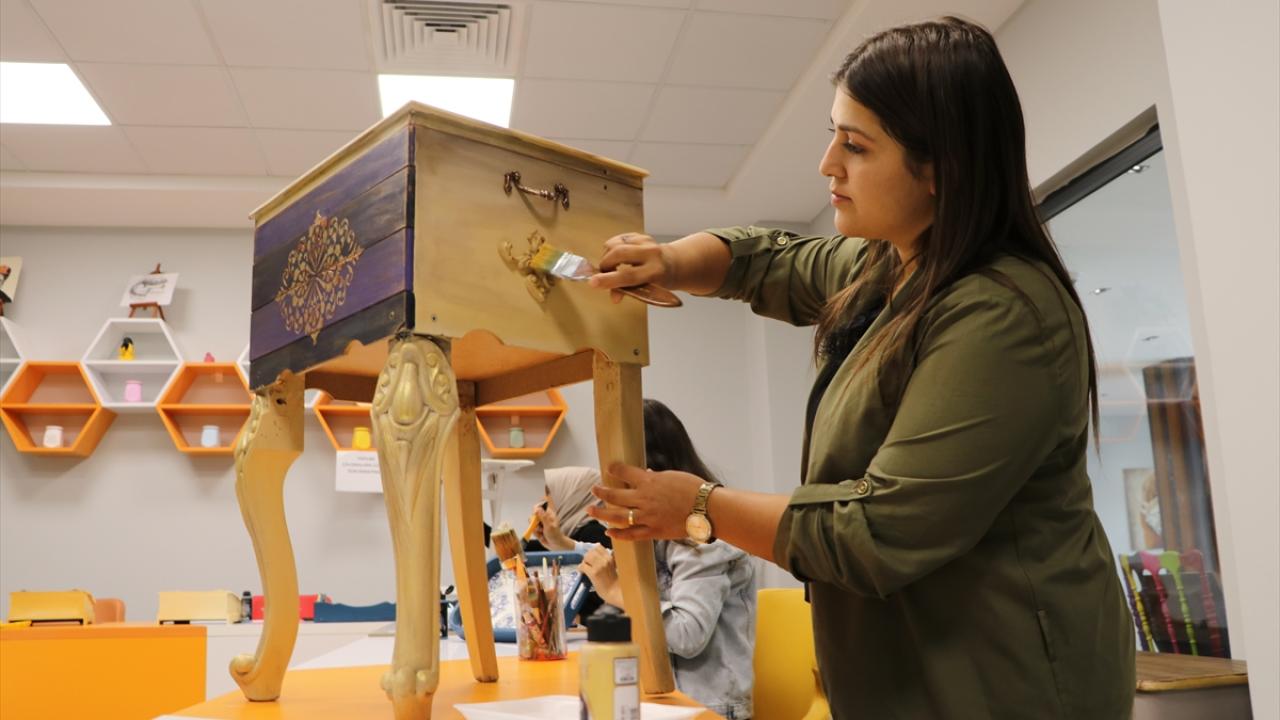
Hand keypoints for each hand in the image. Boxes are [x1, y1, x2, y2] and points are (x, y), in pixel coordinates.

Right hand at [532, 501, 573, 550]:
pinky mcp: (537, 529)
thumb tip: (538, 508)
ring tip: (543, 532)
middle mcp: (543, 517)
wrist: (555, 545)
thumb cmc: (555, 535)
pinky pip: (532, 529)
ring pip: (532, 523)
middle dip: (535, 522)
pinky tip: (541, 535)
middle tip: (541, 526)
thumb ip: (543, 517)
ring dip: (536, 529)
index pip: (539, 506)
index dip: (535, 509)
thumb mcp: (549, 526)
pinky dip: (536, 533)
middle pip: (533, 515)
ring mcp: (540, 523)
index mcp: (548, 513)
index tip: (535, 514)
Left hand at [579, 544, 623, 607]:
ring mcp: (599, 566)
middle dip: (587, 556)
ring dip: (584, 562)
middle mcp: (605, 560)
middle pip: (591, 551)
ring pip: (586, 557)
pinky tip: (582, 572)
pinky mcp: (593, 573)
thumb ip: (608, 559)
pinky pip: (582, 566)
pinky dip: (580, 569)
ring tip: (585, 567)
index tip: (591, 557)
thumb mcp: (614, 566)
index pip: (598, 547)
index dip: (593, 551)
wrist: (615, 593)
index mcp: (610, 557)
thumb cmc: (615, 582)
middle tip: (587, 563)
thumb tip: (601, 554)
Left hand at [586, 463, 702, 541]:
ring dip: (602, 513)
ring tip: (591, 510)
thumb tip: (648, 475)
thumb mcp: (673, 476)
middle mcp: (644, 499)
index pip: (625, 473)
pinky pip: (631, 534)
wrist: (707, 509)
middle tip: (593, 490)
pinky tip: (608, 532)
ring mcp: (647, 517)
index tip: (609, 468)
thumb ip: (657, 478)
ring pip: (618, 516)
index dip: (614, 469)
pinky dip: (618, 534)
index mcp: (649, 481)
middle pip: (615, 496)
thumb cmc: (694, 489)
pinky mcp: (654, 531)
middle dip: (602, 492)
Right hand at [588, 233, 672, 303]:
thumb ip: (628, 291)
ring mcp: (646, 241)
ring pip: (615, 244)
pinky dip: (611, 249)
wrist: (673, 264)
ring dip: (607, 256)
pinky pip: (617, 240)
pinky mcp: (640, 235)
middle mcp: (652, 253)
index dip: (609, 279)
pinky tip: (616, 257)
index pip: (628, 276)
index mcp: (655, 271)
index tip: (593, 282)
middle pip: (619, 253)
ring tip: (611, 266)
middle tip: (603, 274)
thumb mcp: (646, 290)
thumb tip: (614, 297)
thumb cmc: (658, 281)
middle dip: (605, 264)